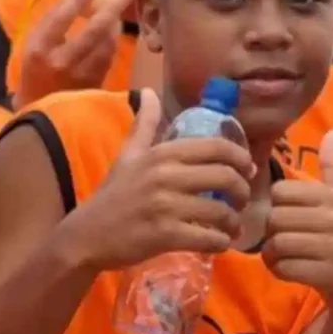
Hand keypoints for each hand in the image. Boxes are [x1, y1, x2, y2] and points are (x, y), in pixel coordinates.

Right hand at [15, 0, 132, 107]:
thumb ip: (49, 26)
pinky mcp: (95, 85)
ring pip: (106, 45)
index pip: (60, 19)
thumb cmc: (32, 74)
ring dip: (115, 26)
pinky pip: (109, 58)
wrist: (38, 112)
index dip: (76, 1)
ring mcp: (81, 75)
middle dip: (111, 9)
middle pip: (92, 31)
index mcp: (38, 50)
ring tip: (117, 11)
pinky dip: (113, 42)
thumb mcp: (31, 47)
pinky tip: (114, 32)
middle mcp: (61, 62)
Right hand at [60, 89, 254, 272]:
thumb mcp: (128, 155)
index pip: (218, 148)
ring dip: (234, 221)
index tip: (247, 170)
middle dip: (243, 191)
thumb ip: (144, 124)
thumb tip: (149, 91)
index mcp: (162, 154)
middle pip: (227, 177)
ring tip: (232, 225)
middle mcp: (166, 175)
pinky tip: (220, 241)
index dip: (241, 158)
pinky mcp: (165, 235)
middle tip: (241, 200)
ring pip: (221, 211)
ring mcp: (165, 206)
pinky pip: (209, 238)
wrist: (85, 236)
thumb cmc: (114, 194)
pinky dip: (222, 241)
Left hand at [263, 129, 332, 320]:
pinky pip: (284, 267)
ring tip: (287, 257)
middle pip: (275, 218)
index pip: (281, 192)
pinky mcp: (329, 274)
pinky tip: (292, 271)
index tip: (291, 219)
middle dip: (273, 234)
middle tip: (287, 242)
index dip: (278, 208)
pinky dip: (280, 271)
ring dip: (274, 255)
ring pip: (276, 243)